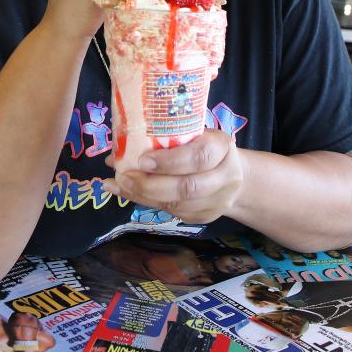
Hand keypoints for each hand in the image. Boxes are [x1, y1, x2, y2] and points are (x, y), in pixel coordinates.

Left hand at [103, 129, 244, 224]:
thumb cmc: (205, 146)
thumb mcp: (193, 134)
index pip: (199, 156)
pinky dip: (148, 203)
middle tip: (123, 176)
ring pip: (179, 204)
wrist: (234, 176)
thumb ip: (164, 138)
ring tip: (118, 185)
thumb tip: (117, 149)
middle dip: (151, 184)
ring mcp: (218, 200)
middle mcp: (225, 176)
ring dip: (144, 196)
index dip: (170, 160)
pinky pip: (174, 212)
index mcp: (222, 146)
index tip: (142, 160)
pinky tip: (129, 193)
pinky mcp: (206, 217)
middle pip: (188, 187)